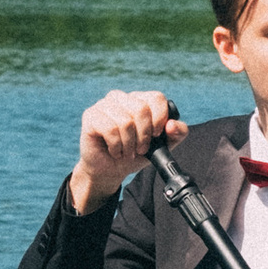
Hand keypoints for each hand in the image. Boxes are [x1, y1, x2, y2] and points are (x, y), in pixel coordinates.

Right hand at [69, 89, 186, 213]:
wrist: (110, 171)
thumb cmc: (135, 154)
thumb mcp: (162, 146)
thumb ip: (177, 134)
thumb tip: (172, 125)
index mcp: (139, 100)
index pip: (157, 98)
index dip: (160, 118)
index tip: (156, 135)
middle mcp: (121, 98)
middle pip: (141, 109)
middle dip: (144, 136)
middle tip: (140, 149)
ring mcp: (104, 105)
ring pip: (126, 121)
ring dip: (129, 144)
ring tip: (127, 152)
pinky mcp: (90, 115)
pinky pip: (110, 128)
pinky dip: (116, 146)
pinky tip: (115, 151)